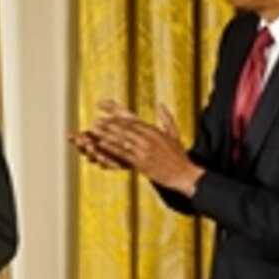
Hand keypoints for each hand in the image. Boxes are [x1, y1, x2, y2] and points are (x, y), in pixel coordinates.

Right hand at [69, 100, 138, 168]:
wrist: (150, 144)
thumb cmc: (134, 129)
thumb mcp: (124, 116)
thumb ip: (112, 108)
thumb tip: (99, 101)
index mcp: (98, 139)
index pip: (83, 139)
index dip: (76, 137)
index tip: (69, 134)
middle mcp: (101, 150)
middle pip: (86, 150)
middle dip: (81, 146)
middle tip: (78, 142)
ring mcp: (109, 158)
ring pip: (97, 159)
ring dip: (92, 154)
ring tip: (90, 148)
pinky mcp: (118, 164)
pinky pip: (110, 165)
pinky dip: (106, 162)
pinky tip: (103, 157)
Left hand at [87, 100, 203, 195]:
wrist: (184, 174)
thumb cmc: (178, 155)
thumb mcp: (174, 134)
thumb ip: (167, 118)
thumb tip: (161, 104)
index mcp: (154, 131)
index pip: (132, 122)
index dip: (118, 118)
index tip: (107, 115)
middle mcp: (148, 139)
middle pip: (124, 130)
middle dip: (109, 125)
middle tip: (96, 122)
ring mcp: (143, 151)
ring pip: (121, 140)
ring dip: (106, 135)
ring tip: (94, 131)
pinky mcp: (141, 163)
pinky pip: (123, 154)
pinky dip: (112, 148)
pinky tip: (102, 145)